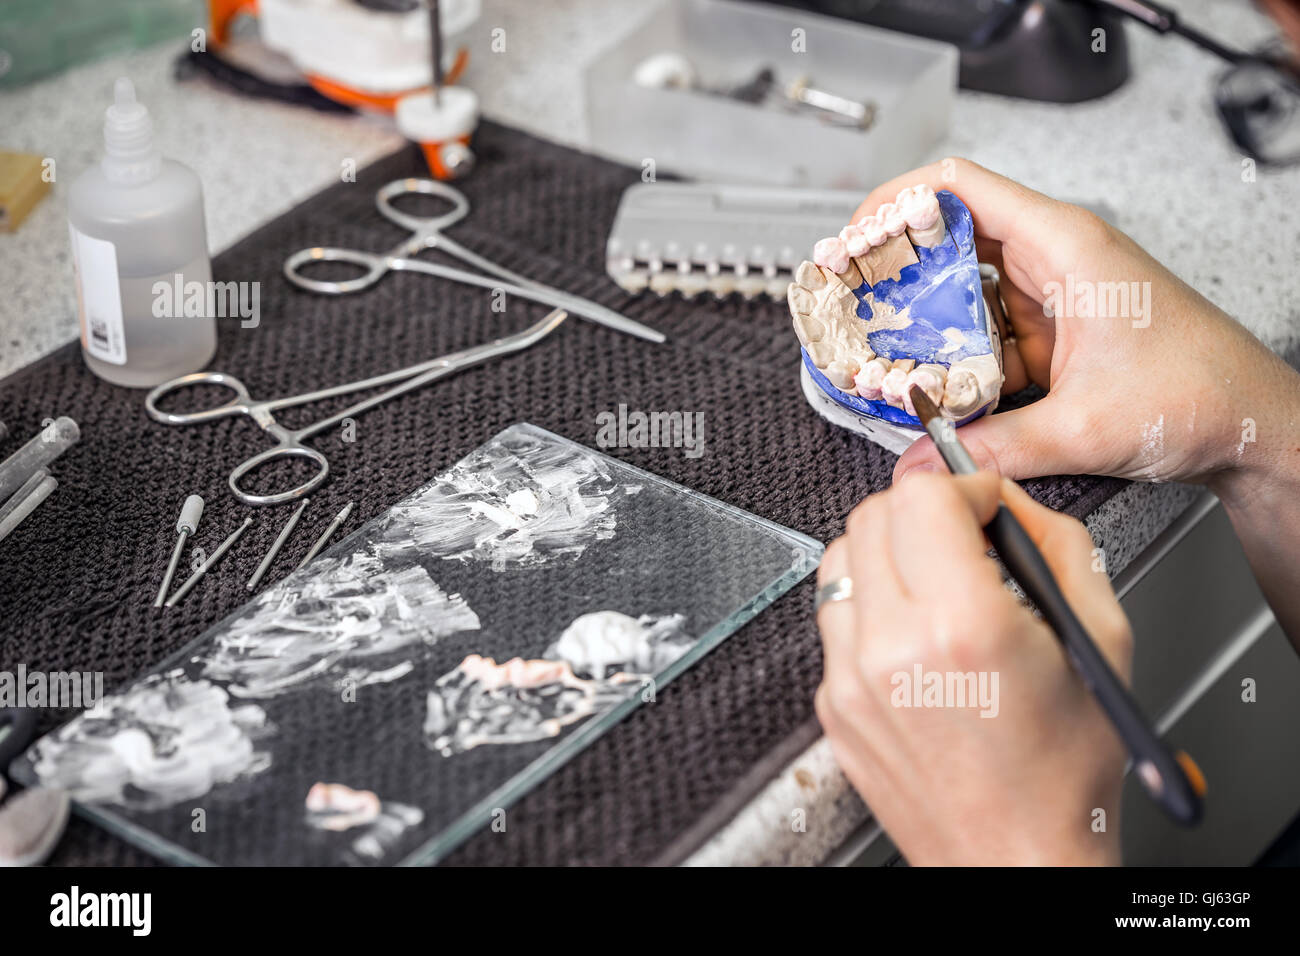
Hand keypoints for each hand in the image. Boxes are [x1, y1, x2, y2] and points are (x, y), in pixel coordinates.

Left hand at [815, 471, 1131, 865]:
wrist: (1017, 857)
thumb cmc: (1063, 772)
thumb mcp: (1097, 637)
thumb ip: (1055, 544)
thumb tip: (1009, 499)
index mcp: (961, 627)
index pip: (921, 497)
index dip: (961, 487)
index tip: (984, 506)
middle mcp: (891, 649)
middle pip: (870, 516)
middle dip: (920, 512)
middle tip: (961, 539)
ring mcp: (849, 679)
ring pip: (839, 561)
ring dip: (887, 554)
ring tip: (935, 586)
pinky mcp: (831, 703)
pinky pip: (835, 620)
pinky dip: (870, 608)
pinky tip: (915, 638)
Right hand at [852, 159, 1299, 489]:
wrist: (1251, 425)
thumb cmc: (1201, 393)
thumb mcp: (1084, 427)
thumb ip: (994, 446)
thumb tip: (928, 459)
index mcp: (1064, 246)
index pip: (961, 187)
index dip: (897, 202)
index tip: (854, 237)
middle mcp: (1055, 259)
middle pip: (951, 238)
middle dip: (896, 269)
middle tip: (851, 301)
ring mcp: (1053, 295)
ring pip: (964, 289)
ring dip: (924, 319)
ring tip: (882, 349)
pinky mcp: (1053, 332)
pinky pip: (986, 331)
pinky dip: (956, 354)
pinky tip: (934, 382)